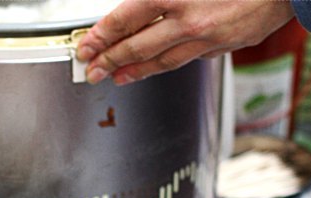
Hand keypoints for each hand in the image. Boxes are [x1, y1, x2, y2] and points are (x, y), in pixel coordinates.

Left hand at [76, 0, 294, 84]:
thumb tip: (138, 6)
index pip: (125, 19)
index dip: (101, 35)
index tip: (87, 45)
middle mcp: (189, 21)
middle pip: (137, 47)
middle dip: (109, 61)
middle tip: (92, 70)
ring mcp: (208, 38)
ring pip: (161, 61)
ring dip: (134, 71)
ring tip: (117, 77)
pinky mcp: (224, 46)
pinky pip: (189, 58)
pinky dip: (167, 63)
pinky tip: (156, 66)